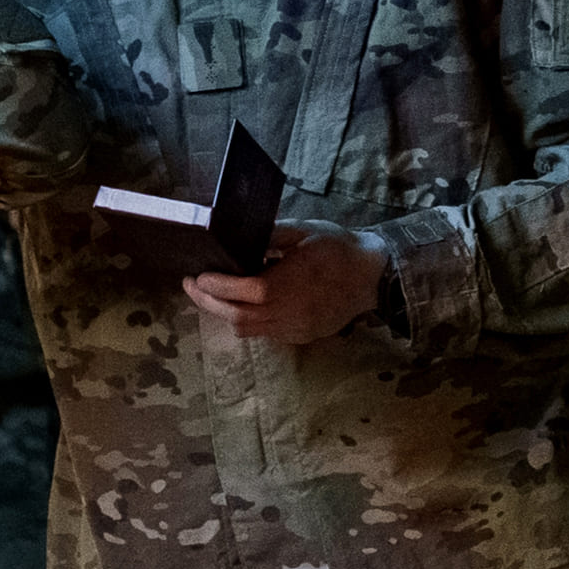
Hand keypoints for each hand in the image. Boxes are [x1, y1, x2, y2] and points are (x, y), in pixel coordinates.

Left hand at [184, 222, 388, 344]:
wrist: (375, 275)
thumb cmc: (340, 248)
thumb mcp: (304, 232)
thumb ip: (271, 236)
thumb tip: (239, 240)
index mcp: (287, 284)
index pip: (241, 291)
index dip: (214, 286)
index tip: (197, 276)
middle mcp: (288, 312)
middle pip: (237, 317)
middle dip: (208, 303)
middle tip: (192, 286)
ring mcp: (295, 328)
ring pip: (249, 330)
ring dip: (227, 315)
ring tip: (214, 296)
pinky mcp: (302, 336)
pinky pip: (266, 334)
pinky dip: (249, 321)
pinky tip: (247, 305)